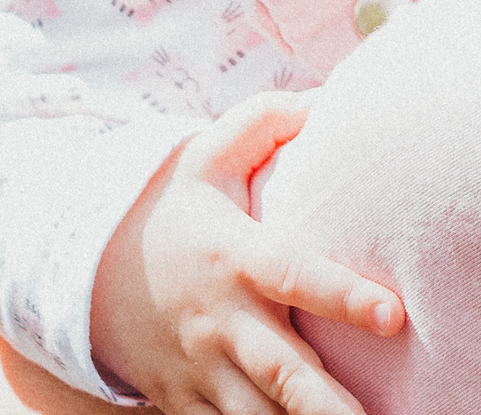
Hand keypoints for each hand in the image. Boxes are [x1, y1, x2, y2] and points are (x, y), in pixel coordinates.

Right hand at [90, 92, 404, 414]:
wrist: (85, 274)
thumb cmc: (172, 211)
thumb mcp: (206, 157)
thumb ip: (264, 123)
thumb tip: (326, 97)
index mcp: (235, 259)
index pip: (296, 277)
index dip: (344, 297)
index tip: (395, 315)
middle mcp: (224, 322)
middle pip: (283, 376)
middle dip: (329, 408)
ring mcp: (205, 371)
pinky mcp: (189, 404)